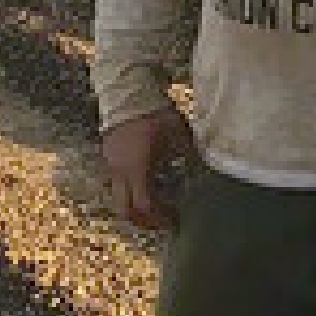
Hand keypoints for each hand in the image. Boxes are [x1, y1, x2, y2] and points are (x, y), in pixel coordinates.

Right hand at [101, 103, 197, 230]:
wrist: (128, 93)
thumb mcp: (178, 134)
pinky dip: (130, 193)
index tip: (174, 220)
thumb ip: (190, 155)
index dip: (159, 217)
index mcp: (138, 168)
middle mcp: (120, 172)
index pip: (144, 205)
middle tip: (162, 222)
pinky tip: (147, 187)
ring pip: (119, 199)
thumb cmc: (155, 113)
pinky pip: (116, 185)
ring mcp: (111, 166)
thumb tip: (206, 173)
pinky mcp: (108, 159)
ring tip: (156, 207)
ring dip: (136, 207)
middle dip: (144, 221)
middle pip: (125, 210)